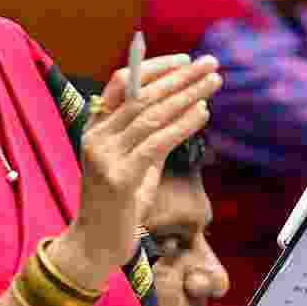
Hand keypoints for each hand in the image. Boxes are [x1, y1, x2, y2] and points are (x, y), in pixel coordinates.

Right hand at [51, 53, 220, 289]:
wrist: (94, 246)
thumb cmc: (117, 206)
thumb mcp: (133, 164)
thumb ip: (150, 138)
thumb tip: (184, 109)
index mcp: (95, 127)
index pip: (122, 82)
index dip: (154, 67)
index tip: (185, 59)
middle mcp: (96, 137)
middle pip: (142, 94)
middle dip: (179, 77)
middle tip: (209, 63)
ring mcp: (105, 157)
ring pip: (151, 115)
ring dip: (186, 95)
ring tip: (213, 83)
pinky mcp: (120, 179)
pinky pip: (157, 143)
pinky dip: (183, 124)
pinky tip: (202, 112)